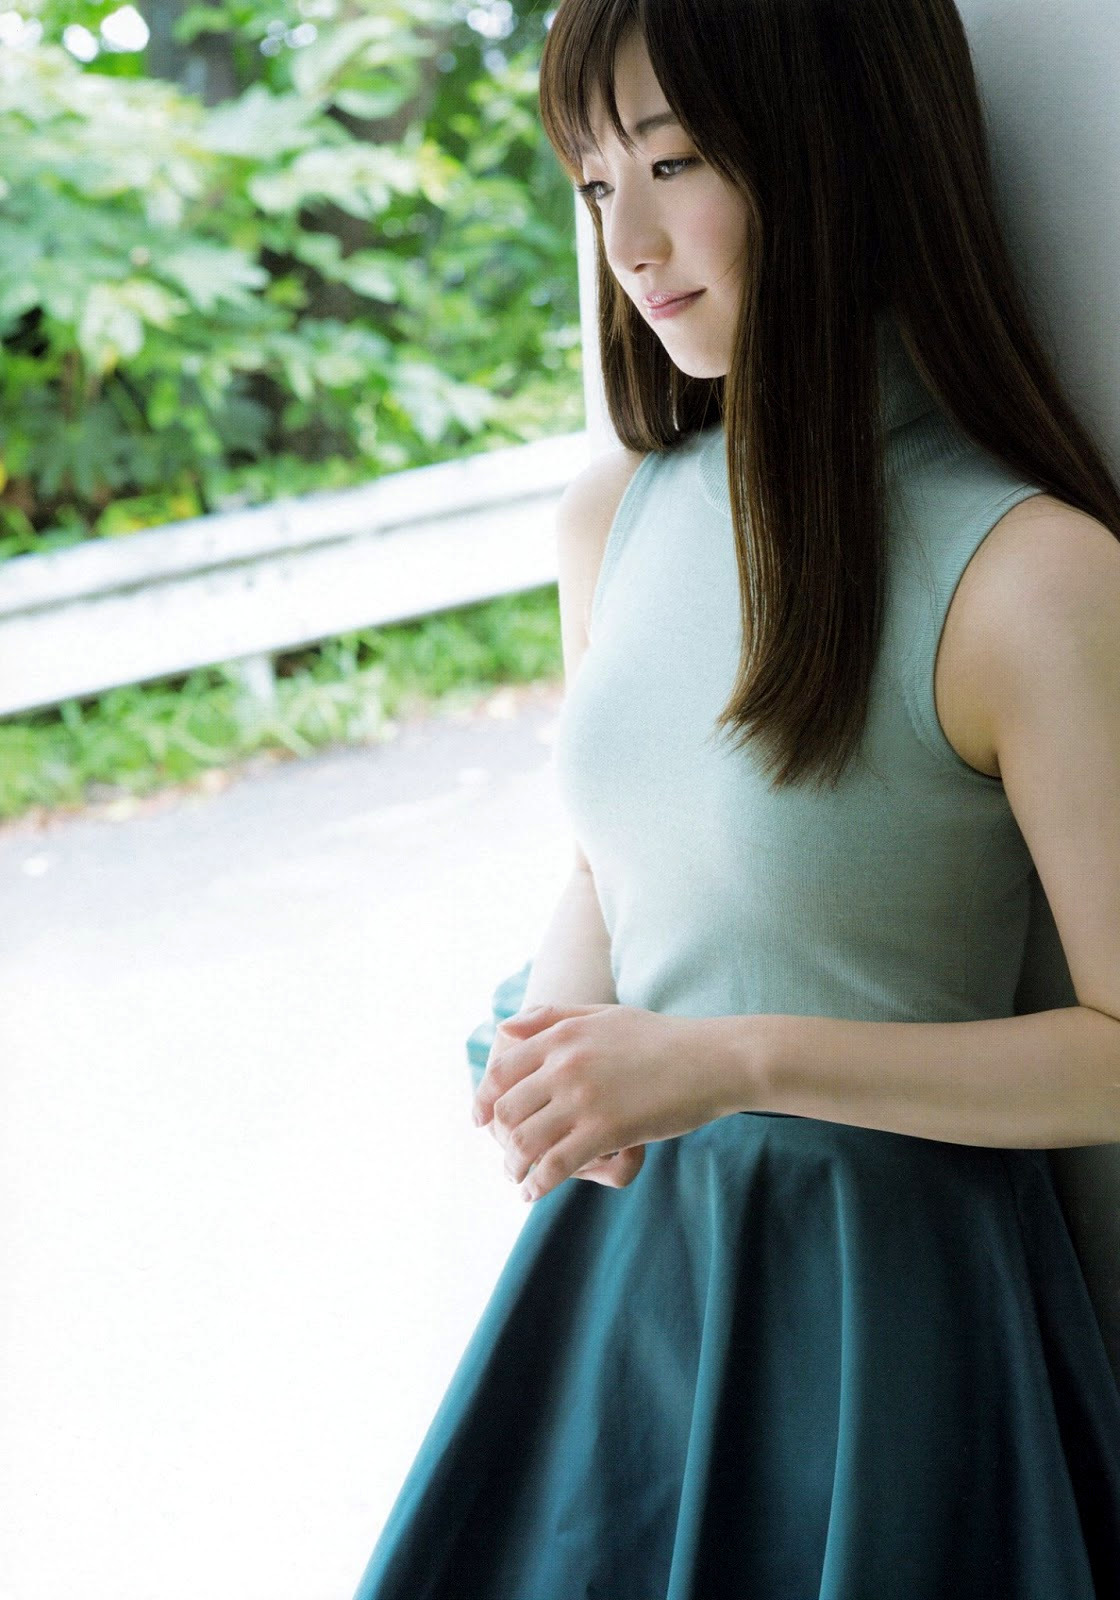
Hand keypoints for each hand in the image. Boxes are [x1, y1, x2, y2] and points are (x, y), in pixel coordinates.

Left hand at [471, 1002, 727, 1201]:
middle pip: (506, 1109)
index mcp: (562, 1036)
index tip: (479, 1121)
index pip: (502, 1070)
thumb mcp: (602, 1015)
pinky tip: (534, 1193)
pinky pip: (555, 1165)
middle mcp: (565, 1064)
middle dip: (499, 1139)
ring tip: (517, 1180)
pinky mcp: (605, 1130)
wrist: (711, 1059)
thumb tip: (503, 1028)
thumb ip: (551, 1018)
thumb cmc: (660, 1038)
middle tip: (506, 1158)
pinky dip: (537, 1183)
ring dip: (513, 1167)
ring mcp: (583, 1098)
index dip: (483, 1099)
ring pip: (524, 1140)